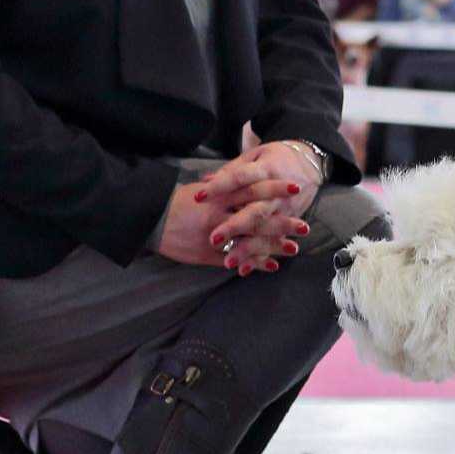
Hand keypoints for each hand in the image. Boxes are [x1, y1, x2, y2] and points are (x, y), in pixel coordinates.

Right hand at [156, 180, 307, 275]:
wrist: (149, 219)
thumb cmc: (177, 202)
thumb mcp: (202, 190)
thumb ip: (223, 190)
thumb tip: (245, 186)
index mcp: (218, 195)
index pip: (251, 188)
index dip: (273, 187)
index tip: (294, 187)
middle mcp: (219, 213)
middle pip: (256, 216)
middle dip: (282, 222)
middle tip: (305, 226)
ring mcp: (214, 234)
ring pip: (249, 239)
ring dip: (273, 245)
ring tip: (294, 249)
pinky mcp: (207, 252)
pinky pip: (235, 258)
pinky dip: (253, 262)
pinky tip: (270, 267)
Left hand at [195, 142, 322, 276]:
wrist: (310, 164)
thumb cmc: (276, 157)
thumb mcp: (255, 155)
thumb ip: (232, 170)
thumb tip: (206, 181)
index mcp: (265, 171)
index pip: (240, 178)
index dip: (220, 187)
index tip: (198, 196)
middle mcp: (276, 194)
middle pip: (254, 211)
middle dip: (234, 226)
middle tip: (213, 239)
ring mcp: (284, 210)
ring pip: (264, 232)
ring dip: (248, 249)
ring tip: (228, 261)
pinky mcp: (288, 222)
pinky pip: (274, 243)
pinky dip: (260, 258)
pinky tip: (244, 269)